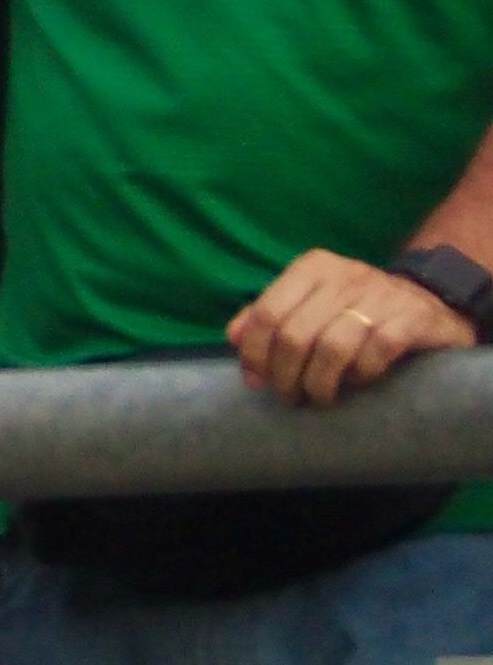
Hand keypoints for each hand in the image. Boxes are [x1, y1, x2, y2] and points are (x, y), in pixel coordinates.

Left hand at [230, 245, 480, 406]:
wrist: (431, 303)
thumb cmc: (357, 310)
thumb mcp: (311, 304)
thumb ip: (270, 317)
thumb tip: (234, 337)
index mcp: (313, 267)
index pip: (267, 314)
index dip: (255, 354)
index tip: (257, 382)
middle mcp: (346, 275)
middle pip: (295, 336)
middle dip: (285, 376)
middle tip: (289, 397)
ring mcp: (382, 295)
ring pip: (332, 347)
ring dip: (319, 383)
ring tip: (319, 396)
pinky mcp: (414, 318)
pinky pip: (376, 352)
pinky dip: (361, 374)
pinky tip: (358, 381)